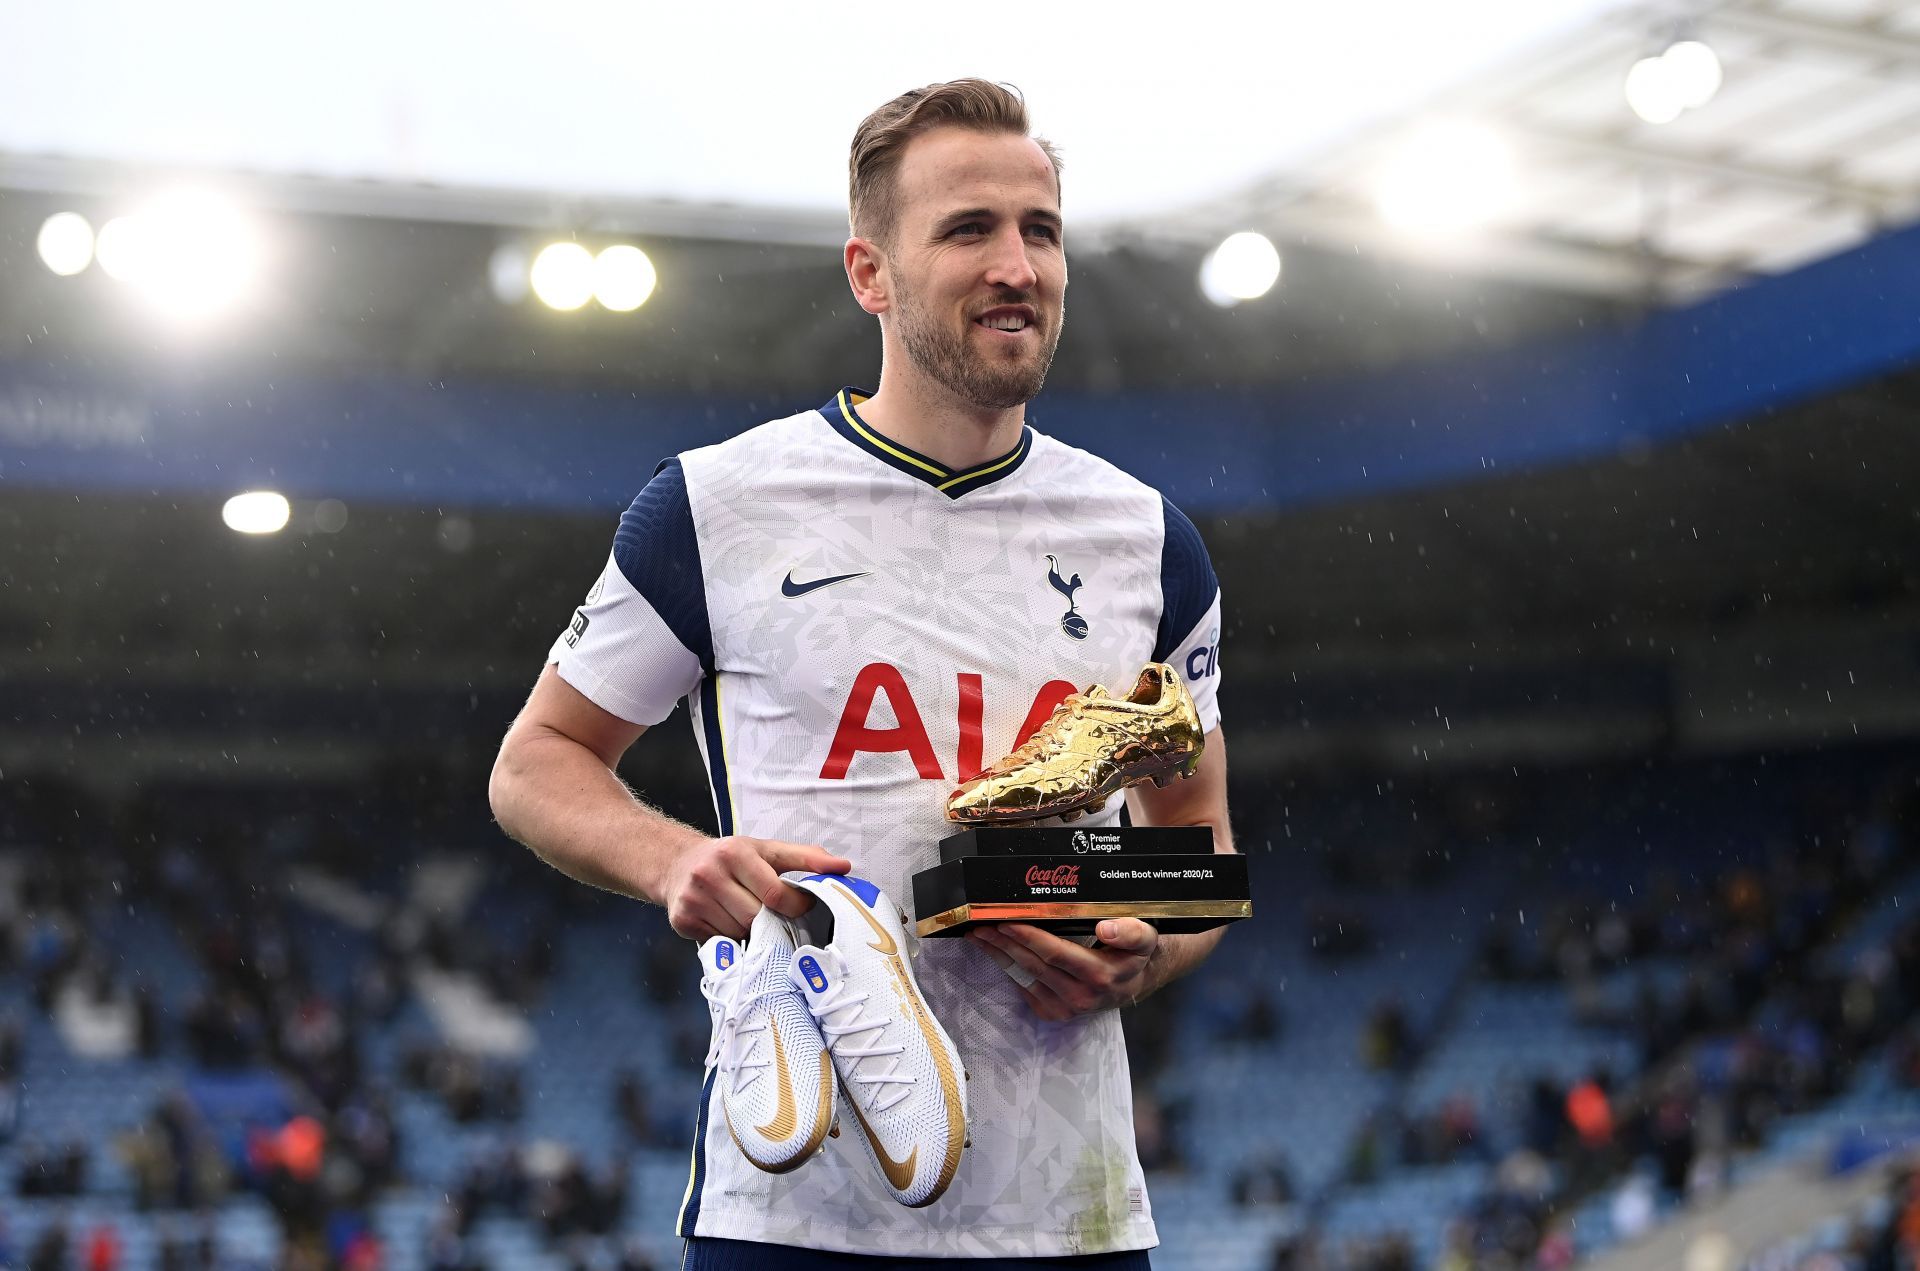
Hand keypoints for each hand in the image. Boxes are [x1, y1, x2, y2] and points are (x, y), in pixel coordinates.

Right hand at [661, 836, 850, 941]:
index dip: (795, 906)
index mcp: (735, 853)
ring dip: (750, 931)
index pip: (775, 893)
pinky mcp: (682, 921)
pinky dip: (730, 937)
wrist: (678, 863)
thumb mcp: (767, 850)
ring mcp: (694, 899)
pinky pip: (720, 942)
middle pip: (756, 917)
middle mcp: (710, 875)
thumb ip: (806, 857)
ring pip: (739, 933)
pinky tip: (726, 920)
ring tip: (746, 914)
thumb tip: (843, 866)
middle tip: (771, 913)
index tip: (802, 906)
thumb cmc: (731, 858)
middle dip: (770, 920)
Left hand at [967, 919, 1158, 1020]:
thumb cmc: (1134, 954)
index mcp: (1101, 975)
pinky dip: (1008, 969)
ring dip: (999, 956)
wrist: (1134, 984)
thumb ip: (1131, 932)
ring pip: (1024, 978)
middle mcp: (1082, 996)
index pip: (1056, 953)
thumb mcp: (1144, 938)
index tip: (1006, 921)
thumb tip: (1106, 928)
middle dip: (1004, 943)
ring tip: (980, 936)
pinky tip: (997, 953)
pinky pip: (1025, 989)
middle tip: (982, 924)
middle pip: (1034, 965)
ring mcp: (1067, 1009)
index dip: (1028, 937)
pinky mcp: (1055, 1014)